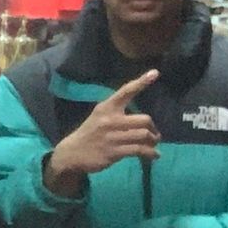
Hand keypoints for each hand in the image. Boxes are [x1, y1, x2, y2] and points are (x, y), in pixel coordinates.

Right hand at [45, 70, 160, 194]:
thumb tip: (145, 121)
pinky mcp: (114, 152)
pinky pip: (139, 150)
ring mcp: (112, 137)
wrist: (72, 153)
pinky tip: (154, 155)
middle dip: (153, 128)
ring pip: (144, 135)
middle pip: (144, 119)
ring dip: (153, 141)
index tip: (155, 72)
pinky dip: (151, 153)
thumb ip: (117, 113)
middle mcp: (109, 120)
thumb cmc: (90, 133)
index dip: (142, 82)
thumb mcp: (99, 116)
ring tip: (153, 145)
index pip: (126, 91)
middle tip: (154, 135)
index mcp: (106, 107)